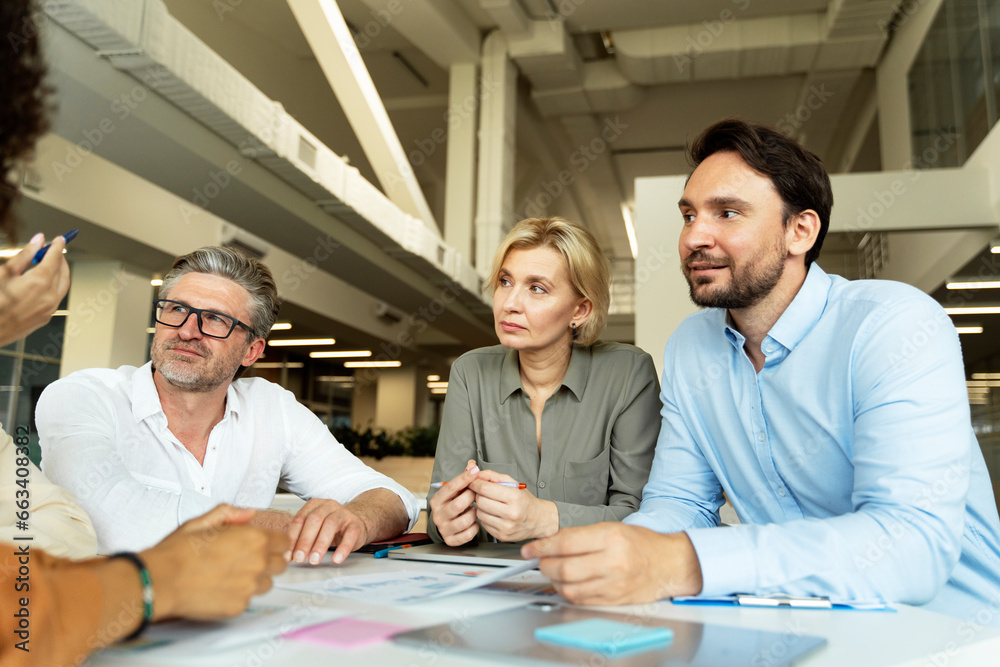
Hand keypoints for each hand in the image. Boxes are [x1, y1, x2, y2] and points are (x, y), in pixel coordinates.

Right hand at [0, 233, 69, 346]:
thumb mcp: (3, 273)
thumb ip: (24, 256)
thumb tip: (38, 241)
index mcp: (38, 283)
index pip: (55, 259)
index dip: (58, 247)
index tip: (60, 239)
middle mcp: (48, 297)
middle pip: (63, 273)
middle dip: (60, 260)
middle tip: (54, 251)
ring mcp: (48, 309)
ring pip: (62, 286)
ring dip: (60, 274)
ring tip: (49, 265)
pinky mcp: (45, 318)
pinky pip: (56, 298)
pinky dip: (54, 287)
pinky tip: (44, 282)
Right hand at [141, 504, 288, 619]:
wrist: (161, 580)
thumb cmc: (178, 551)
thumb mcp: (202, 522)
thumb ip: (230, 514)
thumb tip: (248, 513)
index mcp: (254, 539)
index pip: (284, 542)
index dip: (273, 543)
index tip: (263, 545)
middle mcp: (257, 563)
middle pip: (280, 564)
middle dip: (267, 561)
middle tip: (245, 560)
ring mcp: (249, 587)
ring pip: (266, 584)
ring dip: (255, 579)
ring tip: (230, 575)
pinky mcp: (239, 606)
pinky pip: (248, 600)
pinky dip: (238, 595)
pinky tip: (219, 588)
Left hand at [287, 498, 369, 564]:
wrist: (356, 522)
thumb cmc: (331, 527)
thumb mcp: (314, 528)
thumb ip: (300, 538)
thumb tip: (287, 555)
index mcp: (314, 505)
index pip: (300, 519)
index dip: (293, 537)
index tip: (288, 554)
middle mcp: (328, 506)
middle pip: (314, 520)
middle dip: (305, 541)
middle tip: (299, 558)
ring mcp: (343, 513)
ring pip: (331, 525)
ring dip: (320, 544)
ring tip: (314, 560)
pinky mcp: (355, 524)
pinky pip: (350, 535)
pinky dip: (342, 548)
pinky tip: (336, 559)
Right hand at [429, 459, 480, 545]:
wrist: (447, 525)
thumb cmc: (453, 504)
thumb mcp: (456, 491)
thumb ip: (464, 477)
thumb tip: (471, 464)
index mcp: (437, 500)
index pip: (450, 487)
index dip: (464, 478)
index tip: (476, 471)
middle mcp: (438, 515)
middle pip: (458, 505)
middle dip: (471, 498)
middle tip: (478, 495)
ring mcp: (444, 528)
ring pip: (464, 520)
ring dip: (474, 514)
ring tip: (476, 509)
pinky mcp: (451, 540)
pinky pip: (468, 534)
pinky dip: (475, 527)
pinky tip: (475, 522)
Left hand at [471, 468, 557, 541]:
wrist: (539, 520)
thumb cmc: (525, 501)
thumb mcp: (513, 484)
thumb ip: (493, 476)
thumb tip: (476, 474)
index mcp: (514, 497)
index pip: (485, 488)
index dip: (475, 483)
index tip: (472, 482)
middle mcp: (511, 513)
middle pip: (480, 501)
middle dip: (478, 495)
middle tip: (484, 493)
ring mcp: (506, 526)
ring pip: (479, 513)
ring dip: (481, 507)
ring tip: (490, 504)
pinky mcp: (502, 536)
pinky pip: (483, 524)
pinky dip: (485, 518)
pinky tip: (493, 514)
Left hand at [521, 523, 703, 604]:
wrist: (669, 564)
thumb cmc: (642, 544)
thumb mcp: (612, 528)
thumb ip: (581, 536)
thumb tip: (550, 544)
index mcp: (610, 538)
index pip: (565, 543)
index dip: (541, 547)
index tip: (529, 550)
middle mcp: (612, 561)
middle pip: (563, 568)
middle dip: (544, 565)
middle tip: (540, 560)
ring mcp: (613, 584)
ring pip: (569, 587)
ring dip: (553, 580)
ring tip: (553, 571)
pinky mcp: (614, 600)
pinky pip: (581, 600)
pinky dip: (567, 593)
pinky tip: (566, 584)